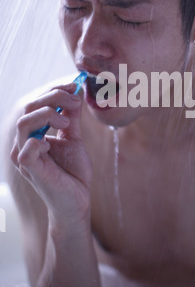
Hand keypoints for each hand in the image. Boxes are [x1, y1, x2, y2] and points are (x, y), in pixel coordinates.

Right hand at [10, 83, 92, 224]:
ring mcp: (25, 157)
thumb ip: (72, 117)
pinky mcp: (30, 170)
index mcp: (34, 133)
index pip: (36, 103)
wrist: (77, 201)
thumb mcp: (74, 138)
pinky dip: (40, 140)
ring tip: (67, 122)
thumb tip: (76, 91)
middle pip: (29, 108)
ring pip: (24, 123)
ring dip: (48, 115)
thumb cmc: (73, 172)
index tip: (75, 85)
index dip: (55, 90)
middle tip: (75, 100)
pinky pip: (26, 149)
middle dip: (54, 98)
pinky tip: (53, 142)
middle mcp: (24, 143)